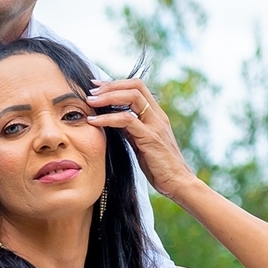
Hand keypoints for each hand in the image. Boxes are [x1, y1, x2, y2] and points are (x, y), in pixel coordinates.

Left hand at [87, 74, 199, 203]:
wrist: (178, 183)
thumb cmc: (160, 167)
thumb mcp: (142, 144)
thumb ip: (131, 131)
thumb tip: (114, 122)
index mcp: (156, 116)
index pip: (138, 88)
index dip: (117, 84)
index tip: (98, 88)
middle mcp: (157, 116)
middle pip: (135, 86)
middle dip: (111, 86)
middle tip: (91, 91)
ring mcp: (155, 125)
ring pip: (132, 97)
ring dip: (108, 97)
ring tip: (89, 102)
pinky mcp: (150, 137)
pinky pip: (127, 120)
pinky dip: (108, 118)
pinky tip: (94, 122)